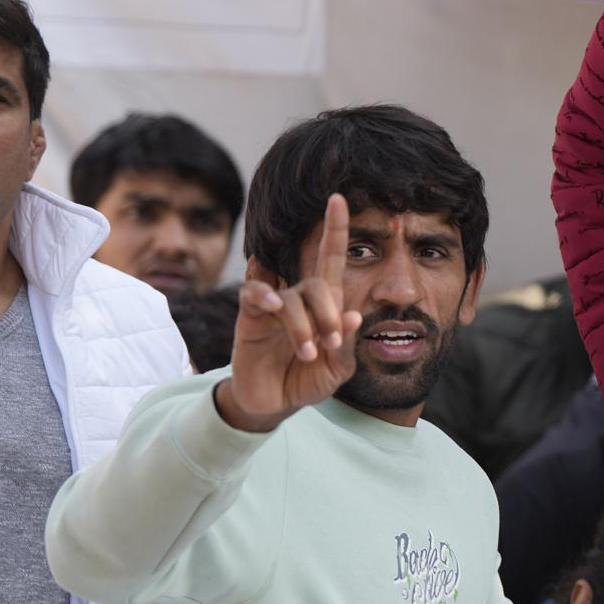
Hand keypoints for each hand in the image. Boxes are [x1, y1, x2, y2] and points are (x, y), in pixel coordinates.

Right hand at [217, 193, 362, 432]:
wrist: (273, 404)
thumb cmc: (307, 379)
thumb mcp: (336, 369)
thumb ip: (346, 346)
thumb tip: (353, 316)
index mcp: (325, 305)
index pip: (330, 259)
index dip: (334, 229)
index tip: (338, 198)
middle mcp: (298, 298)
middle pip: (316, 284)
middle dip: (328, 314)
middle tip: (330, 345)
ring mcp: (272, 307)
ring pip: (289, 298)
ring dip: (302, 326)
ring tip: (310, 354)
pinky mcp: (249, 318)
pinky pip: (253, 294)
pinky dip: (264, 295)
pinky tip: (274, 307)